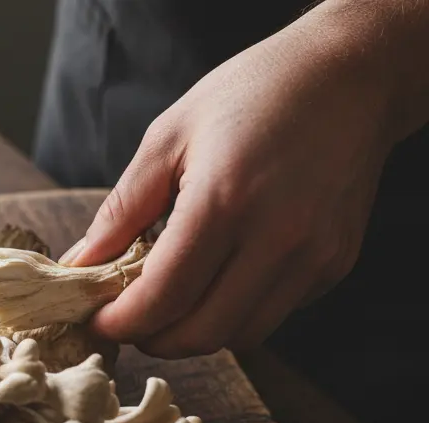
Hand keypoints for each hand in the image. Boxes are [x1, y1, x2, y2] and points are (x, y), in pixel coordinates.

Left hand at [58, 14, 394, 358]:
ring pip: (240, 334)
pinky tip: (218, 277)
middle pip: (201, 333)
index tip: (97, 323)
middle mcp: (276, 238)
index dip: (121, 323)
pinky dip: (235, 311)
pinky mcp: (335, 263)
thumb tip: (80, 265)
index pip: (163, 298)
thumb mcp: (168, 138)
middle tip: (127, 320)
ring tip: (168, 301)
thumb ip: (121, 210)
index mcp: (223, 201)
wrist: (349, 76)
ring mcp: (313, 256)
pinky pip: (273, 313)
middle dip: (153, 339)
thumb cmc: (250, 95)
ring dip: (194, 332)